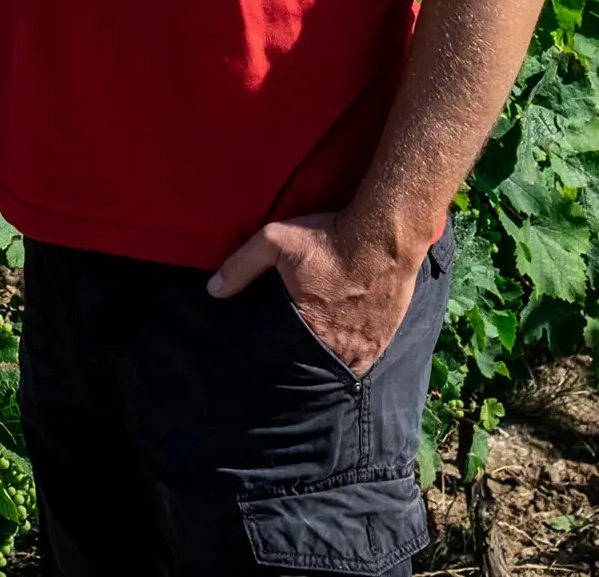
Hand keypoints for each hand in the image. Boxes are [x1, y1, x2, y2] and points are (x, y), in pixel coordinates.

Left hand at [207, 211, 422, 375]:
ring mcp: (368, 347)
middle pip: (313, 360)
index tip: (270, 339)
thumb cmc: (327, 238)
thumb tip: (213, 290)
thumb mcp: (275, 241)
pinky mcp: (385, 339)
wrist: (383, 235)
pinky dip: (350, 352)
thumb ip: (242, 266)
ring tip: (316, 341)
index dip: (276, 347)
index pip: (284, 353)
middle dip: (301, 353)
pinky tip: (341, 338)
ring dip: (327, 355)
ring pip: (340, 363)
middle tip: (292, 340)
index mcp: (312, 329)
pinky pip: (364, 357)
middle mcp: (341, 347)